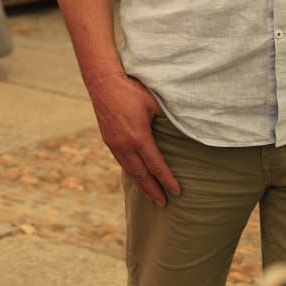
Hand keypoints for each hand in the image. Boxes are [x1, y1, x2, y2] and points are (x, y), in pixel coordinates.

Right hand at [85, 71, 180, 205]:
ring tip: (151, 196)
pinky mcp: (108, 139)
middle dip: (153, 191)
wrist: (103, 81)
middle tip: (164, 204)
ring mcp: (114, 144)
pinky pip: (122, 162)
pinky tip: (136, 176)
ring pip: (129, 171)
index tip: (177, 192)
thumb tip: (182, 132)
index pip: (156, 166)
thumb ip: (166, 121)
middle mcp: (125, 145)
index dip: (167, 181)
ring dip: (141, 185)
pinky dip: (131, 173)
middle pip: (141, 175)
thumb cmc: (132, 89)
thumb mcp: (155, 104)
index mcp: (139, 138)